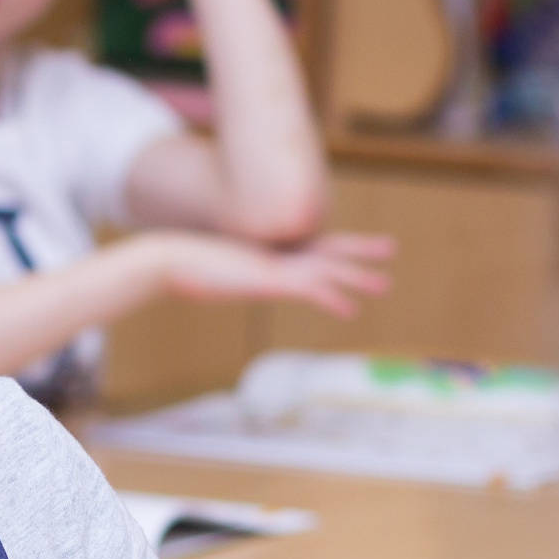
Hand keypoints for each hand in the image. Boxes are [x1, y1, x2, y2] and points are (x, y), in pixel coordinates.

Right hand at [135, 230, 391, 317]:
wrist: (169, 260)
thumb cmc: (182, 268)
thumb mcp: (212, 273)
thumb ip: (225, 275)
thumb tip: (215, 280)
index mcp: (266, 251)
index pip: (309, 247)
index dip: (335, 248)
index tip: (355, 249)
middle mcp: (276, 254)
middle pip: (328, 248)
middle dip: (359, 249)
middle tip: (390, 247)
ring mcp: (275, 265)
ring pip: (327, 268)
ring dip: (358, 276)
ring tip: (385, 285)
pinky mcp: (270, 280)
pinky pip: (310, 290)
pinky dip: (333, 299)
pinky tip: (349, 312)